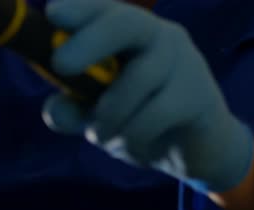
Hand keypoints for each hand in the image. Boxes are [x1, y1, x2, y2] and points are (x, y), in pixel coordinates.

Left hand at [42, 0, 253, 191]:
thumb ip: (73, 112)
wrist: (193, 152)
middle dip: (90, 41)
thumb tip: (54, 109)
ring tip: (100, 137)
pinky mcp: (200, 94)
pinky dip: (134, 136)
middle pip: (127, 23)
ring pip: (139, 77)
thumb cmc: (140, 122)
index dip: (80, 9)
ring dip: (109, 116)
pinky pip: (157, 113)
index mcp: (130, 35)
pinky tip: (133, 146)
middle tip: (60, 65)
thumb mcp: (97, 118)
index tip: (53, 14)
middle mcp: (159, 37)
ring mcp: (184, 62)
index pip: (106, 10)